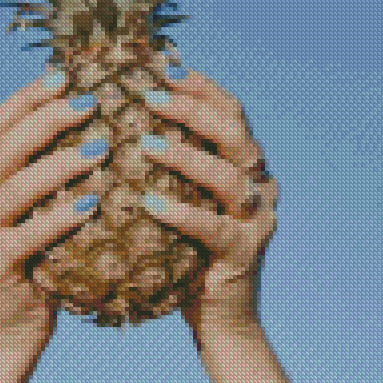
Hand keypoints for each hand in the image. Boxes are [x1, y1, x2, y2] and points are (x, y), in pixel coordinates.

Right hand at [0, 68, 107, 348]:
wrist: (16, 327)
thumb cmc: (44, 260)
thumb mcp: (43, 210)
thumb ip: (55, 174)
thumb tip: (104, 125)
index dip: (29, 96)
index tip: (65, 75)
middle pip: (6, 146)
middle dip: (47, 118)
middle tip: (89, 103)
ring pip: (15, 187)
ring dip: (58, 164)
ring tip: (99, 149)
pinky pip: (27, 237)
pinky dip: (58, 218)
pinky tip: (91, 204)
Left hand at [122, 67, 277, 336]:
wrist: (220, 316)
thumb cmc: (188, 251)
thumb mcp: (182, 199)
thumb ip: (169, 164)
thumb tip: (124, 119)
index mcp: (244, 165)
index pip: (230, 112)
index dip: (200, 86)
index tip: (164, 66)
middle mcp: (258, 184)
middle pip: (235, 133)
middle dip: (193, 109)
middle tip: (149, 97)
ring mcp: (256, 220)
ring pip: (229, 176)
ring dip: (186, 156)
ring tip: (145, 143)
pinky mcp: (243, 254)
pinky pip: (214, 228)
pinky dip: (183, 213)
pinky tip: (149, 203)